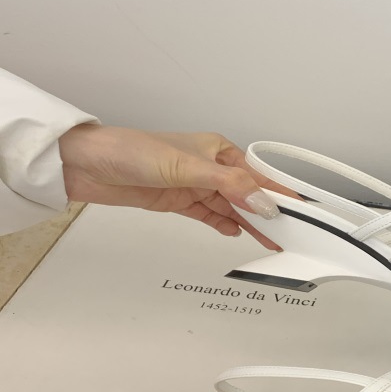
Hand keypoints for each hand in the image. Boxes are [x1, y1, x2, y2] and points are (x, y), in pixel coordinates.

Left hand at [58, 125, 299, 249]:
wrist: (88, 165)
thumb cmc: (133, 151)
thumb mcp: (189, 167)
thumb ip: (230, 187)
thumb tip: (264, 204)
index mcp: (218, 150)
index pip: (258, 176)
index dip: (280, 193)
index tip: (301, 211)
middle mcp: (210, 167)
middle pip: (247, 195)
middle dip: (268, 213)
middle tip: (291, 234)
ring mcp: (194, 185)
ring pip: (231, 208)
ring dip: (249, 224)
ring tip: (271, 241)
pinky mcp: (178, 201)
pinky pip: (210, 215)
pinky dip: (224, 224)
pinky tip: (237, 233)